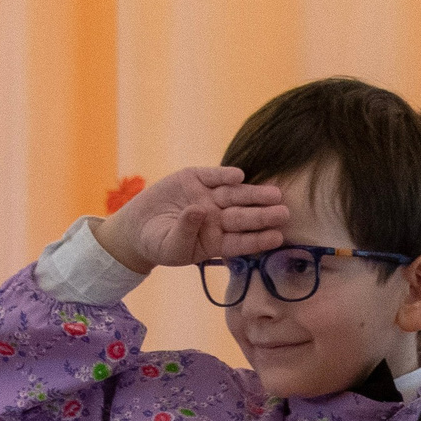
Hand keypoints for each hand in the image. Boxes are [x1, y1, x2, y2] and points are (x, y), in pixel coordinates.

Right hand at [94, 165, 288, 274]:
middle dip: (263, 215)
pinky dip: (225, 175)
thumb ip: (186, 232)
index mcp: (217, 241)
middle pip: (243, 216)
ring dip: (254, 193)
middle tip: (284, 213)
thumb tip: (199, 211)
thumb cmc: (159, 244)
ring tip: (274, 194)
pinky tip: (239, 175)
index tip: (277, 237)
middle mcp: (218, 218)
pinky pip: (213, 176)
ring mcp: (207, 197)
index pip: (242, 241)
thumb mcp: (171, 245)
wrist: (137, 227)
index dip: (259, 239)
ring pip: (234, 195)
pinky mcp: (194, 178)